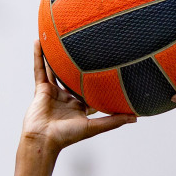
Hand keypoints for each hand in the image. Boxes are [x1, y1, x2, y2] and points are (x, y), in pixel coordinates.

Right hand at [20, 41, 134, 152]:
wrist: (43, 140)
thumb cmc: (67, 136)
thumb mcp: (94, 126)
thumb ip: (113, 121)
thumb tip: (136, 118)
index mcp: (79, 106)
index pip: (89, 87)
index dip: (97, 76)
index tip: (108, 62)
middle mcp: (66, 97)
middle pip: (72, 75)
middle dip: (77, 61)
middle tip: (86, 43)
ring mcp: (52, 92)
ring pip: (54, 68)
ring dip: (55, 53)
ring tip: (58, 36)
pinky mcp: (40, 89)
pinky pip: (39, 68)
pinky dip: (38, 55)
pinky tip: (39, 41)